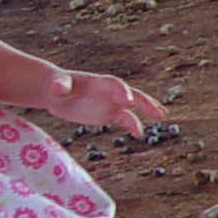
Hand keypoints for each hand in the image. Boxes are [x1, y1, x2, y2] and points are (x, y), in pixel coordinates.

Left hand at [44, 70, 165, 137]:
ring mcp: (111, 102)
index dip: (123, 92)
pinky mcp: (109, 114)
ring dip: (148, 109)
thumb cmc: (55, 86)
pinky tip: (139, 135)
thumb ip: (60, 85)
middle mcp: (109, 91)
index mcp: (99, 82)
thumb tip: (59, 88)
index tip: (130, 102)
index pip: (115, 84)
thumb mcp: (56, 84)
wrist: (55, 92)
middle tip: (157, 112)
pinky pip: (125, 119)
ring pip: (134, 105)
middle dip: (144, 102)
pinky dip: (134, 125)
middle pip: (132, 93)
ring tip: (162, 116)